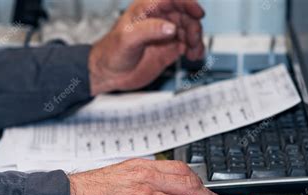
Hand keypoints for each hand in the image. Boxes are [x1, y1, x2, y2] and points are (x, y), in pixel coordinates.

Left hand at [89, 0, 204, 95]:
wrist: (108, 74)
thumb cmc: (111, 53)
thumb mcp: (127, 38)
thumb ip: (149, 30)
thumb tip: (171, 27)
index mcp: (146, 9)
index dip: (187, 3)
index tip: (198, 13)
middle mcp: (158, 19)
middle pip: (185, 15)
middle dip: (193, 27)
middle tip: (192, 41)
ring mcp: (165, 34)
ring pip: (189, 30)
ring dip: (196, 40)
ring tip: (194, 52)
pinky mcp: (169, 49)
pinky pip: (187, 45)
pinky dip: (195, 49)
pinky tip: (194, 56)